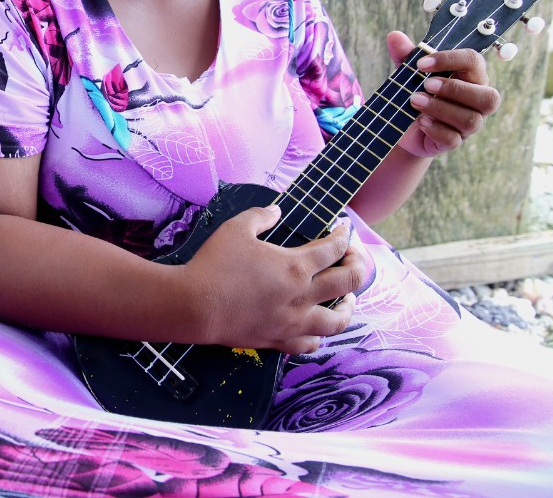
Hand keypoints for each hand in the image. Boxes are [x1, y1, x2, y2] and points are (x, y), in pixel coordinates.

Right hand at [182, 205, 365, 354]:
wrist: (194, 305)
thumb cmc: (214, 264)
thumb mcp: (235, 228)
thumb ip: (260, 215)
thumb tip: (277, 210)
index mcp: (295, 266)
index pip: (334, 249)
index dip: (345, 236)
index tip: (345, 229)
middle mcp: (301, 296)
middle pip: (348, 282)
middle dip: (358, 265)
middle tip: (353, 258)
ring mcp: (292, 322)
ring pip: (338, 321)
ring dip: (348, 307)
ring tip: (348, 298)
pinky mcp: (278, 340)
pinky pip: (310, 343)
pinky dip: (319, 335)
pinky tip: (316, 326)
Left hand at [387, 30, 501, 157]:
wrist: (403, 125)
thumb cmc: (416, 90)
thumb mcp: (408, 72)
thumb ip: (405, 55)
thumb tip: (394, 36)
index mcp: (471, 76)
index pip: (474, 61)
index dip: (450, 60)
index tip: (421, 64)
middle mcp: (477, 100)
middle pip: (488, 97)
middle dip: (455, 89)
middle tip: (425, 84)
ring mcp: (469, 124)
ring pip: (471, 119)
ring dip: (441, 109)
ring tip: (415, 101)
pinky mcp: (455, 141)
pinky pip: (453, 139)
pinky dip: (435, 129)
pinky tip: (420, 121)